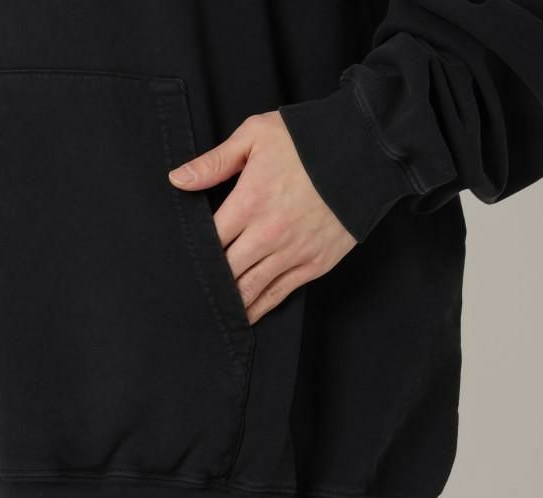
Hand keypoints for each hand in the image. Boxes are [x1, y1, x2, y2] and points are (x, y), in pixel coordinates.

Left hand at [168, 111, 356, 324]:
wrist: (365, 152)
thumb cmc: (309, 141)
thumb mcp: (256, 136)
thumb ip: (214, 162)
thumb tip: (176, 180)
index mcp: (249, 202)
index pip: (209, 240)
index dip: (193, 255)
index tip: (181, 264)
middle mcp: (268, 234)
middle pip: (226, 271)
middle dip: (209, 283)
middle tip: (190, 296)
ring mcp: (293, 253)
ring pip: (251, 289)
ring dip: (231, 303)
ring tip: (213, 315)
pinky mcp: (315, 264)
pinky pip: (280, 293)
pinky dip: (260, 307)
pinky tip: (247, 316)